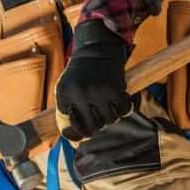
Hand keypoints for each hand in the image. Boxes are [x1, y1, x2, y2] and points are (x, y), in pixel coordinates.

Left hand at [54, 20, 132, 140]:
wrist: (96, 51)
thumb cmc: (80, 74)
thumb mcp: (66, 88)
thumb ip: (67, 110)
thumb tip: (73, 138)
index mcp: (65, 93)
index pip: (72, 123)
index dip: (77, 128)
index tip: (78, 127)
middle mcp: (80, 94)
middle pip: (94, 126)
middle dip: (98, 123)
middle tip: (98, 112)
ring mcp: (99, 92)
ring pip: (110, 120)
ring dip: (111, 115)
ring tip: (107, 104)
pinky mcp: (115, 89)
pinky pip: (124, 111)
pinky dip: (124, 108)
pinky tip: (119, 99)